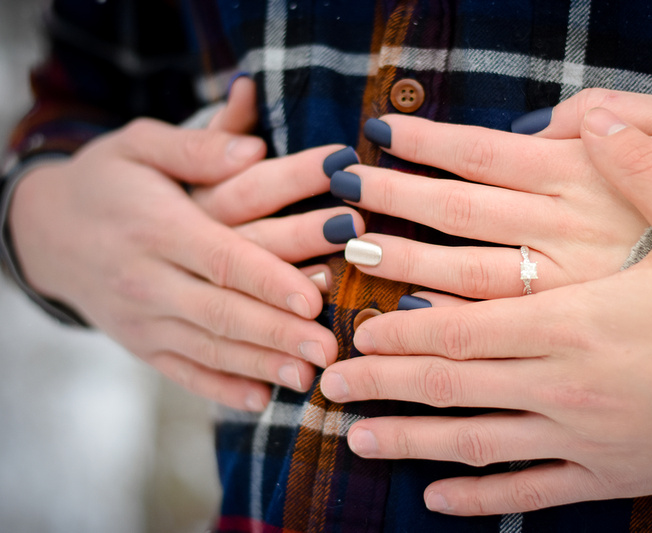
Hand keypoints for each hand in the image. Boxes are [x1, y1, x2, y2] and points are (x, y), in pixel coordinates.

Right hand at [9, 111, 354, 409]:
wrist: (45, 231)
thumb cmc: (107, 180)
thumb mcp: (139, 145)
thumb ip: (198, 146)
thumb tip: (254, 147)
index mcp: (157, 228)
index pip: (221, 259)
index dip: (269, 280)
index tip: (314, 298)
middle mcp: (148, 280)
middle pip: (222, 312)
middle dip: (278, 334)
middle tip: (329, 349)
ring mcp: (142, 320)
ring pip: (209, 349)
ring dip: (262, 366)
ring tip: (309, 377)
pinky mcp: (141, 345)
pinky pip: (183, 372)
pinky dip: (221, 389)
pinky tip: (261, 399)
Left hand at [319, 107, 651, 513]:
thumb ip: (642, 171)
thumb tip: (595, 116)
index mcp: (577, 320)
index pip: (461, 327)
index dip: (399, 331)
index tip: (355, 330)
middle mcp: (566, 382)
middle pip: (451, 384)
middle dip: (382, 383)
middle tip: (327, 385)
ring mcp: (584, 437)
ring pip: (476, 442)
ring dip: (410, 442)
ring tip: (357, 442)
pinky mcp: (609, 476)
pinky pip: (531, 490)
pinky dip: (480, 497)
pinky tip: (436, 499)